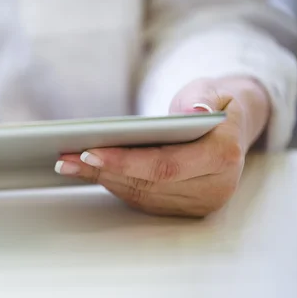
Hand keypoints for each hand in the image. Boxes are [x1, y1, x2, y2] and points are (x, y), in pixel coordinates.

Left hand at [54, 77, 270, 216]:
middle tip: (65, 158)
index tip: (89, 152)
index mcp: (223, 157)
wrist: (232, 125)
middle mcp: (214, 187)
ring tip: (68, 164)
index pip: (165, 166)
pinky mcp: (185, 208)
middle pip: (147, 183)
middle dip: (102, 170)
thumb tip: (194, 113)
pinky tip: (89, 171)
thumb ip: (201, 99)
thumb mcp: (210, 89)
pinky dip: (114, 184)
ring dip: (101, 179)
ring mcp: (200, 203)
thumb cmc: (214, 103)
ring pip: (141, 195)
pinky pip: (142, 199)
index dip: (125, 162)